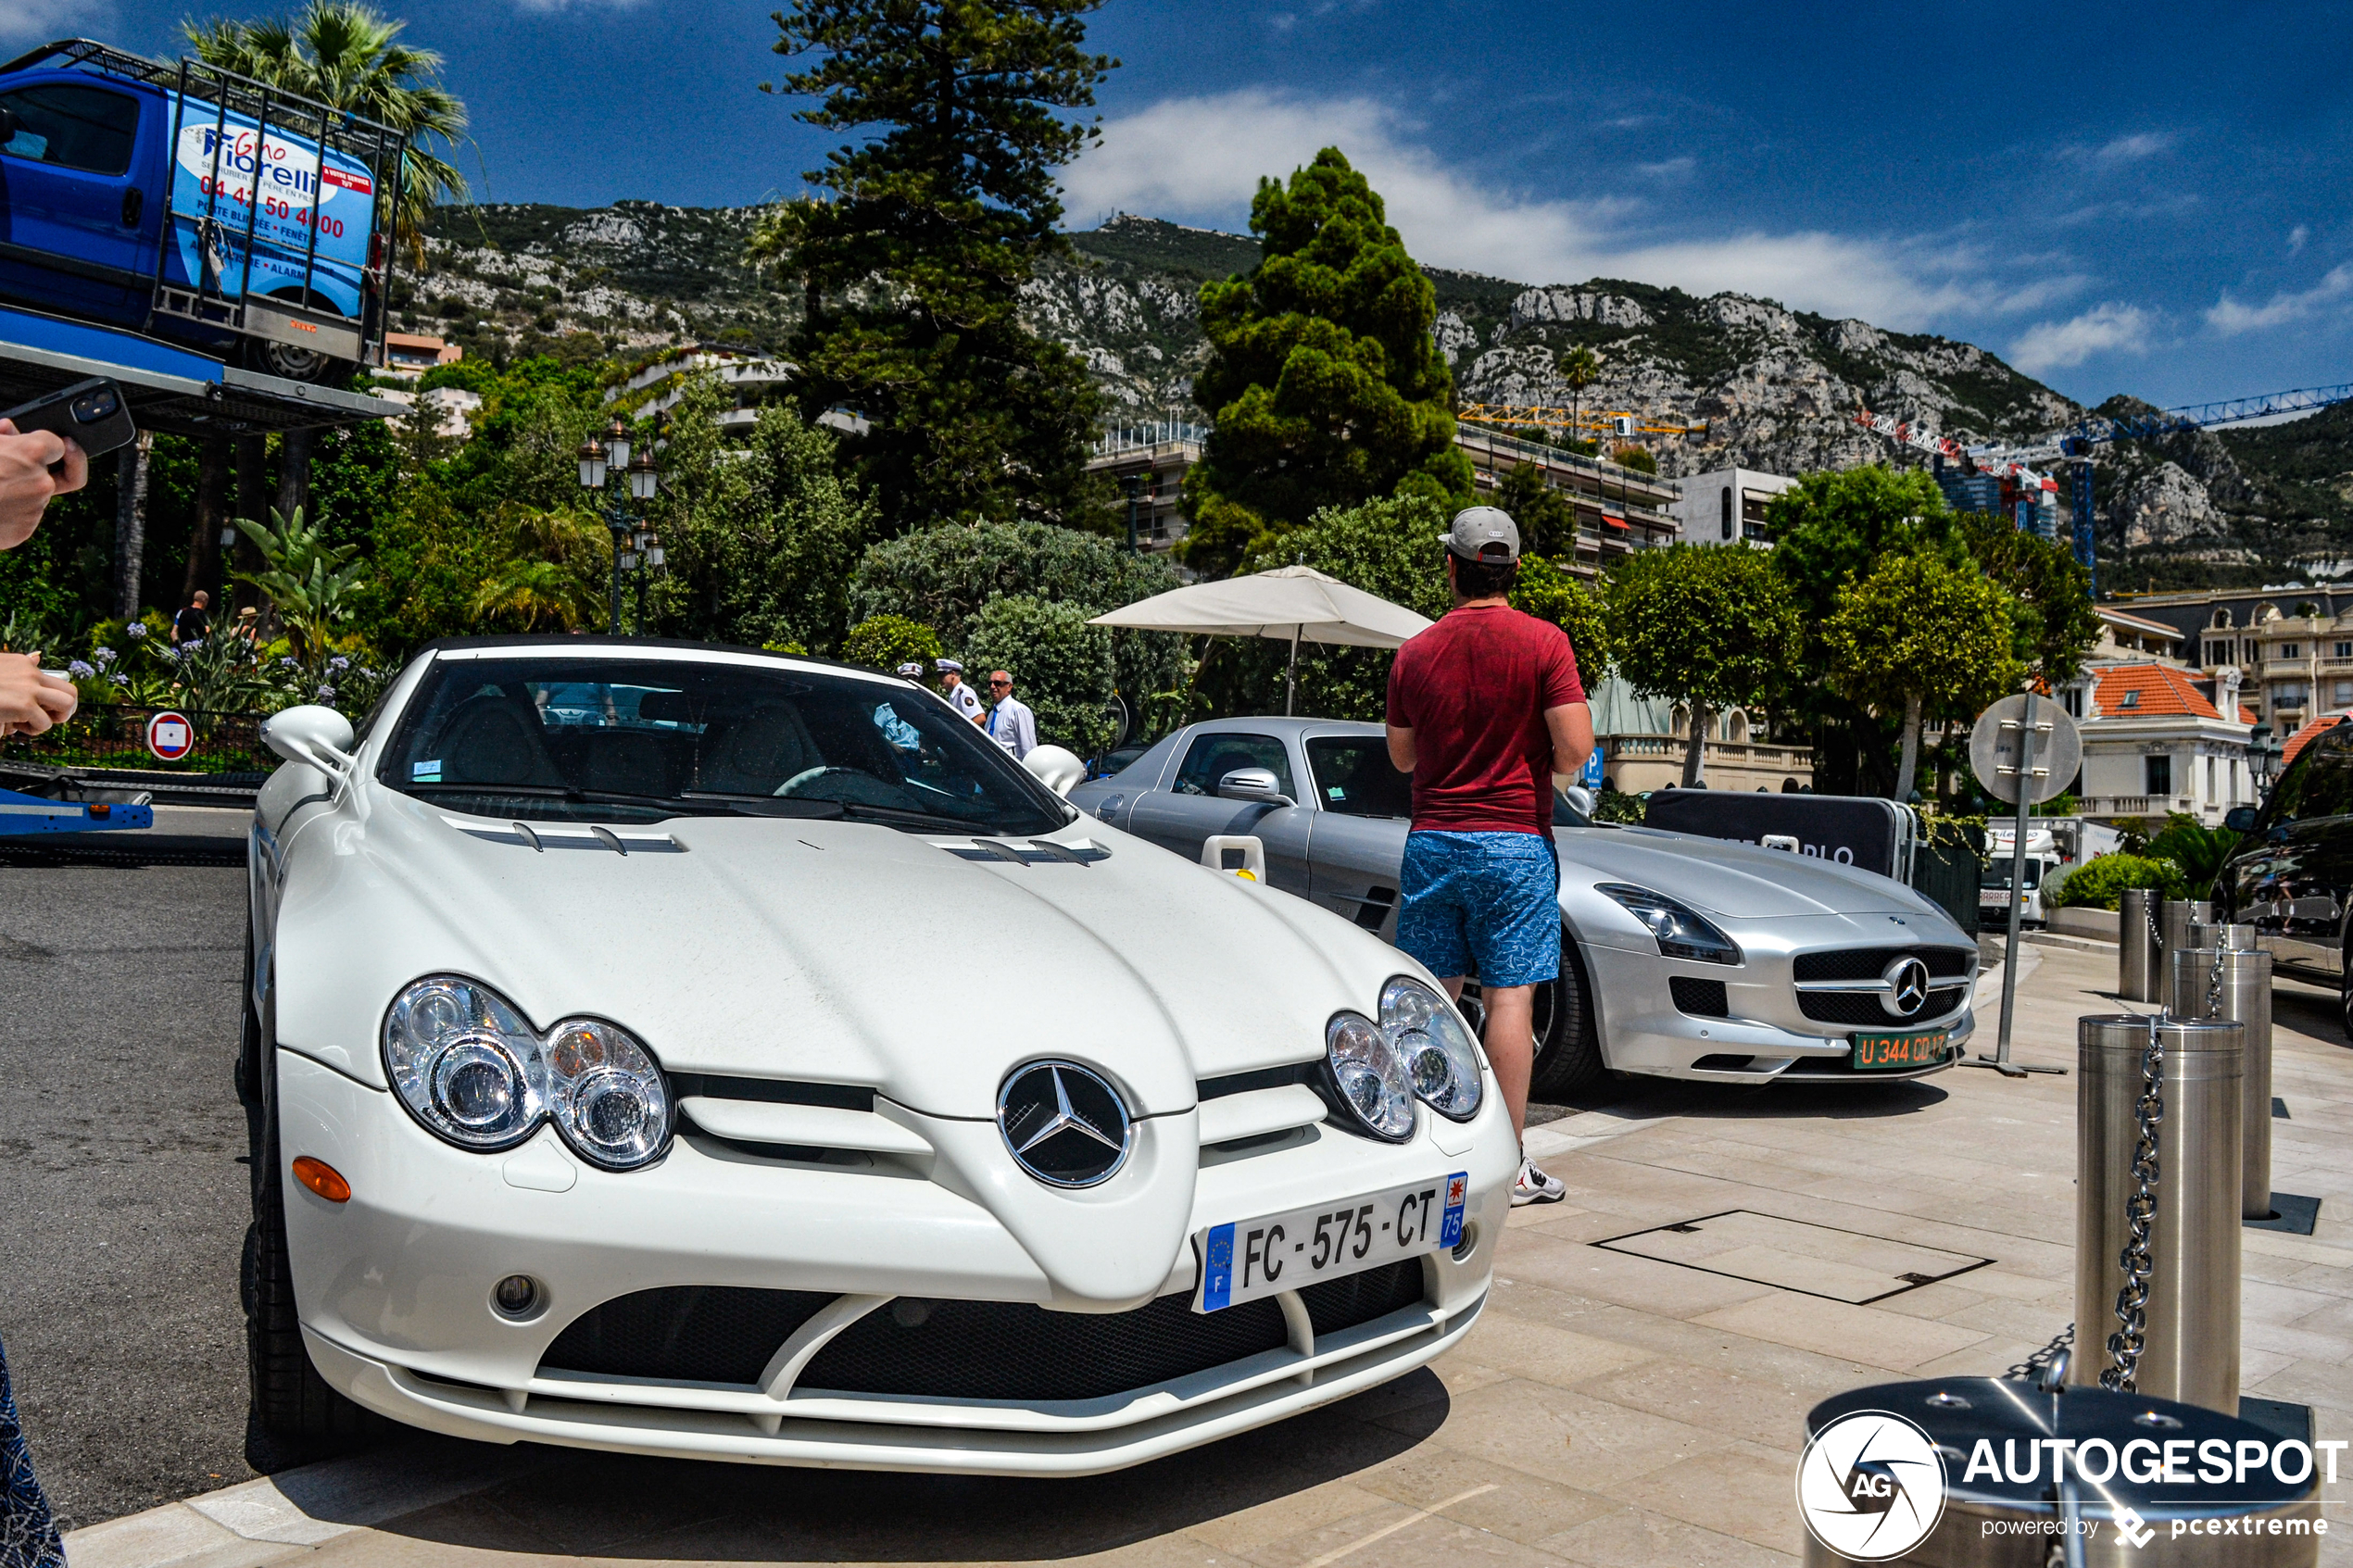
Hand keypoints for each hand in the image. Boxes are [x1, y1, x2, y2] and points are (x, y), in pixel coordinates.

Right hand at [0, 418, 86, 549]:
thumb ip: (1, 435)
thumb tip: (9, 427)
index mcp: (30, 453)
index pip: (57, 445)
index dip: (50, 444)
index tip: (59, 446)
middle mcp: (41, 481)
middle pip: (47, 471)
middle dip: (29, 469)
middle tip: (7, 469)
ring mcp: (36, 506)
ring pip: (35, 494)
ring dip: (18, 489)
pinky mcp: (26, 527)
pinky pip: (25, 514)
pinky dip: (11, 510)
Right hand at [0, 651, 77, 735]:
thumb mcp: (0, 669)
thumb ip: (18, 668)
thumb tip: (37, 657)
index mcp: (24, 664)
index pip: (58, 681)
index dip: (57, 701)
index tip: (45, 709)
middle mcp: (30, 672)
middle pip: (71, 692)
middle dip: (65, 711)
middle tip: (49, 719)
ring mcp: (28, 688)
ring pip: (66, 705)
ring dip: (51, 720)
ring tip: (29, 723)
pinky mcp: (23, 705)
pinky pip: (44, 723)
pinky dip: (32, 729)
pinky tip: (12, 725)